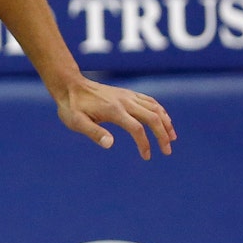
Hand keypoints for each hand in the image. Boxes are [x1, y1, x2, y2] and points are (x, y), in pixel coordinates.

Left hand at [56, 78, 176, 159]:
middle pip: (153, 118)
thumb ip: (94, 132)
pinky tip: (164, 119)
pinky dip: (160, 111)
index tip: (147, 156)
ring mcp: (128, 96)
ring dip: (166, 123)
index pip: (137, 129)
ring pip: (155, 108)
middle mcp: (125, 101)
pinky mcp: (127, 94)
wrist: (70, 85)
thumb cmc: (71, 107)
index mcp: (114, 110)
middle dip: (162, 135)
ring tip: (172, 138)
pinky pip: (150, 101)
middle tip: (167, 151)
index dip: (144, 144)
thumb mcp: (76, 122)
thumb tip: (110, 144)